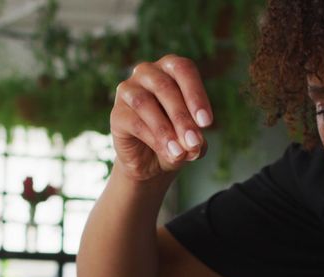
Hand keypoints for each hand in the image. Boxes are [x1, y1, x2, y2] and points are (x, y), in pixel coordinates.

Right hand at [110, 54, 211, 181]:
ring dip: (165, 129)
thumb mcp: (192, 139)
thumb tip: (193, 145)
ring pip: (145, 102)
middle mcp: (147, 72)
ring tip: (180, 152)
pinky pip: (134, 122)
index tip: (206, 123)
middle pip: (164, 87)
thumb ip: (196, 140)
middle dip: (182, 117)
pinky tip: (167, 152)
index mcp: (170, 68)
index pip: (183, 70)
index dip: (196, 95)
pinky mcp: (117, 113)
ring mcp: (128, 90)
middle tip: (194, 142)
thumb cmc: (176, 139)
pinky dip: (153, 138)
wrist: (150, 161)